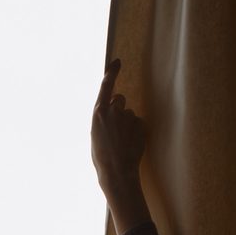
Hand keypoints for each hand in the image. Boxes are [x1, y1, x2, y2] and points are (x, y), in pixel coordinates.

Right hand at [90, 59, 144, 193]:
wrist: (117, 172)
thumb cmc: (102, 157)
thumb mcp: (95, 135)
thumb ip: (103, 118)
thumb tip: (115, 106)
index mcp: (98, 113)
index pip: (107, 85)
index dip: (112, 72)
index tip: (117, 62)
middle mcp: (114, 111)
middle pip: (120, 99)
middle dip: (119, 108)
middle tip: (116, 128)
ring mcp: (128, 117)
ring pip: (129, 114)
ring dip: (127, 123)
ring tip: (122, 142)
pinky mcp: (140, 124)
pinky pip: (138, 123)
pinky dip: (136, 131)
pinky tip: (130, 144)